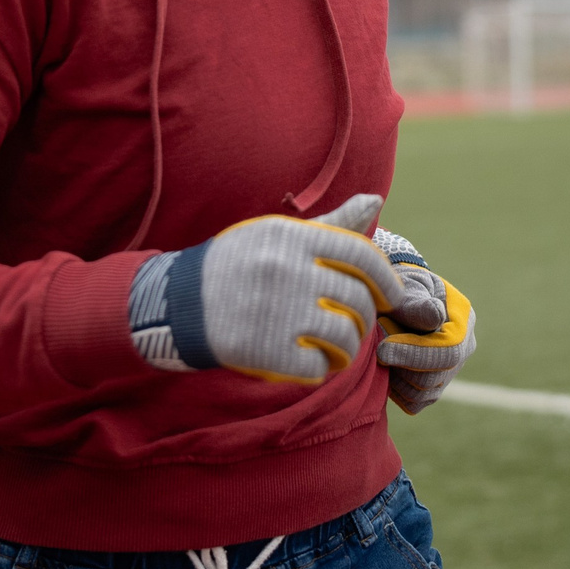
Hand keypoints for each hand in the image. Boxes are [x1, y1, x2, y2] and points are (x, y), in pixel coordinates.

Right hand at [128, 194, 404, 383]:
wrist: (178, 303)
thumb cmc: (237, 264)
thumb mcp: (278, 234)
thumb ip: (330, 224)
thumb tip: (375, 200)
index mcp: (290, 237)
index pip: (361, 256)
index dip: (386, 279)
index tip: (391, 296)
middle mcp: (285, 271)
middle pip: (356, 300)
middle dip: (365, 318)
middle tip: (357, 326)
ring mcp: (275, 312)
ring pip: (343, 337)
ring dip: (349, 348)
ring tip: (339, 348)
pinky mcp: (264, 351)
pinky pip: (317, 366)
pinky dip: (321, 368)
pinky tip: (313, 362)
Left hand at [370, 227, 477, 415]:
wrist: (393, 300)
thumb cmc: (399, 287)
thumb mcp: (406, 287)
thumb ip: (416, 304)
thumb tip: (436, 317)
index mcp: (463, 321)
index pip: (448, 350)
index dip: (413, 354)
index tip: (382, 349)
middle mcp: (464, 349)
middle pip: (434, 377)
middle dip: (399, 365)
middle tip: (376, 347)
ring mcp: (450, 371)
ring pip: (422, 393)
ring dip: (395, 376)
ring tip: (381, 351)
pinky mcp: (433, 388)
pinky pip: (414, 403)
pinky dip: (396, 391)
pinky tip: (387, 368)